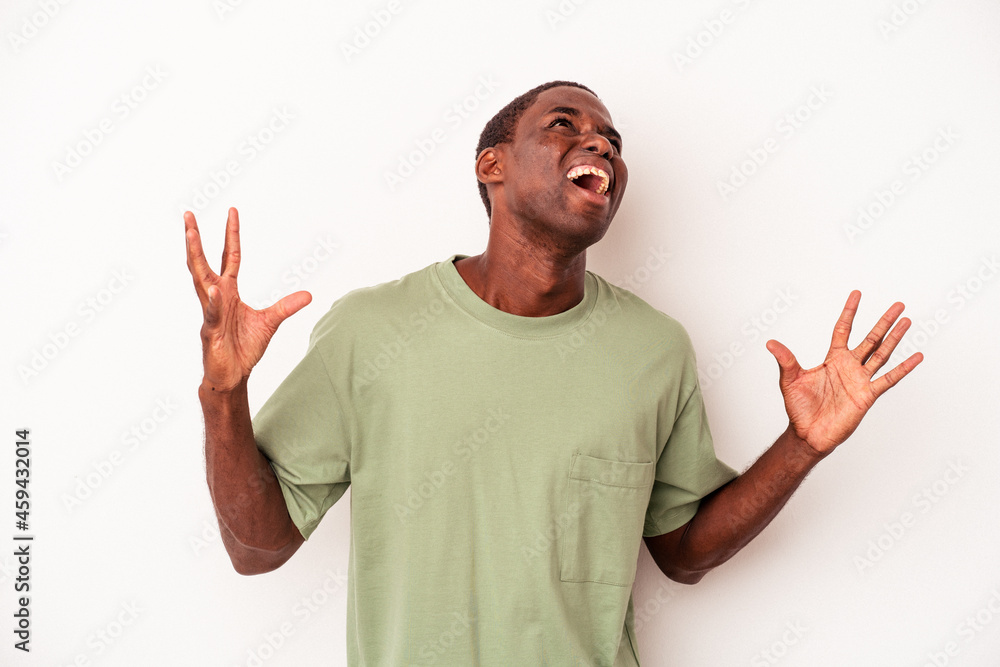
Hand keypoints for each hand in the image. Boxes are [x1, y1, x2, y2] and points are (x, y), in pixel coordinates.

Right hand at [184, 207, 311, 391]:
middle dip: (195, 239)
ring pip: (199, 281)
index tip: (232, 212)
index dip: (231, 235)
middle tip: (189, 215)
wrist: (233, 375)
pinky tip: (215, 290)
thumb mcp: (270, 322)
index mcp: (228, 292)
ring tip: (191, 234)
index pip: (230, 257)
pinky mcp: (211, 332)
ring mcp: (210, 313)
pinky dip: (214, 302)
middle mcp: (216, 298)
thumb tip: (308, 295)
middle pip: (202, 262)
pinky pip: (211, 314)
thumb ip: (286, 307)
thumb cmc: (244, 348)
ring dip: (195, 257)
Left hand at [765, 290, 922, 455]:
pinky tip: (916, 356)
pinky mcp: (867, 395)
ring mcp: (860, 380)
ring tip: (907, 321)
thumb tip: (770, 343)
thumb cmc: (799, 408)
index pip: (843, 330)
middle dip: (883, 322)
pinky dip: (903, 369)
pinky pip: (888, 379)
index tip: (857, 294)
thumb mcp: (790, 380)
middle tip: (898, 304)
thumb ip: (785, 360)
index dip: (849, 312)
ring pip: (882, 354)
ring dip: (895, 338)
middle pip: (870, 339)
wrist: (808, 434)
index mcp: (832, 359)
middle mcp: (849, 366)